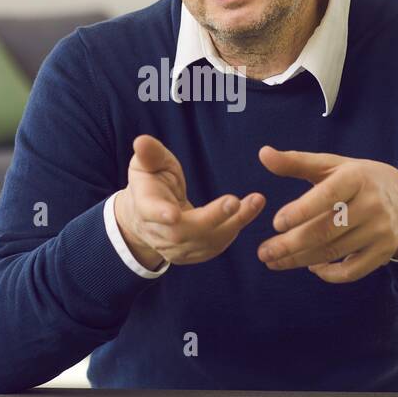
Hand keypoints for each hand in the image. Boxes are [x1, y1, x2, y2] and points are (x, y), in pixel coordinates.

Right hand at [113, 134, 265, 268]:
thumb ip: (149, 154)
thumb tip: (141, 140)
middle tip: (235, 201)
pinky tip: (248, 211)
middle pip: (184, 232)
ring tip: (256, 201)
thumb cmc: (149, 184)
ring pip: (206, 241)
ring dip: (234, 222)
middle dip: (211, 218)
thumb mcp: (145, 165)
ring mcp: (175, 249)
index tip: (173, 214)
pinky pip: (215, 246)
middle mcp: (159, 233)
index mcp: (144, 207)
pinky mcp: (191, 255)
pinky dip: (234, 229)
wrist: (145, 218)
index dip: (160, 214)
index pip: (150, 212)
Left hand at [255, 145, 397, 282]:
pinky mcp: (384, 252)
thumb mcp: (334, 166)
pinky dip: (329, 274)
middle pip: (326, 230)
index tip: (275, 223)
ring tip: (274, 261)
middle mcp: (371, 204)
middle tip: (263, 253)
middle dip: (290, 244)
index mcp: (356, 178)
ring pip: (334, 251)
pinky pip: (352, 271)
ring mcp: (379, 231)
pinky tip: (310, 267)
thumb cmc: (361, 180)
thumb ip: (297, 161)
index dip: (301, 210)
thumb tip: (263, 154)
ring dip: (300, 260)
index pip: (327, 195)